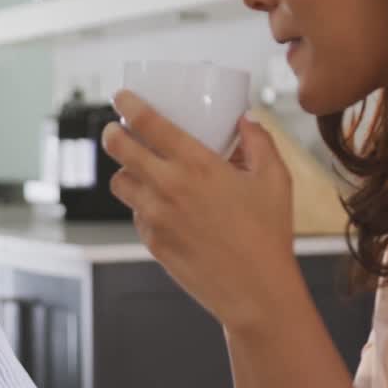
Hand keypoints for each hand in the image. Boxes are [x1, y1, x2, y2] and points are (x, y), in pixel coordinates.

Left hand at [102, 90, 303, 333]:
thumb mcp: (276, 179)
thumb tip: (245, 120)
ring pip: (120, 183)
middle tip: (116, 130)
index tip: (120, 96)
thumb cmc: (268, 235)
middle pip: (119, 149)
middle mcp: (169, 187)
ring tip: (139, 169)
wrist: (255, 291)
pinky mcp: (152, 242)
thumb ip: (259, 142)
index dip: (128, 104)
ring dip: (125, 171)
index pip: (148, 123)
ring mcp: (156, 217)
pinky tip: (162, 206)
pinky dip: (143, 206)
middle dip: (112, 133)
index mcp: (197, 165)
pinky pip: (136, 215)